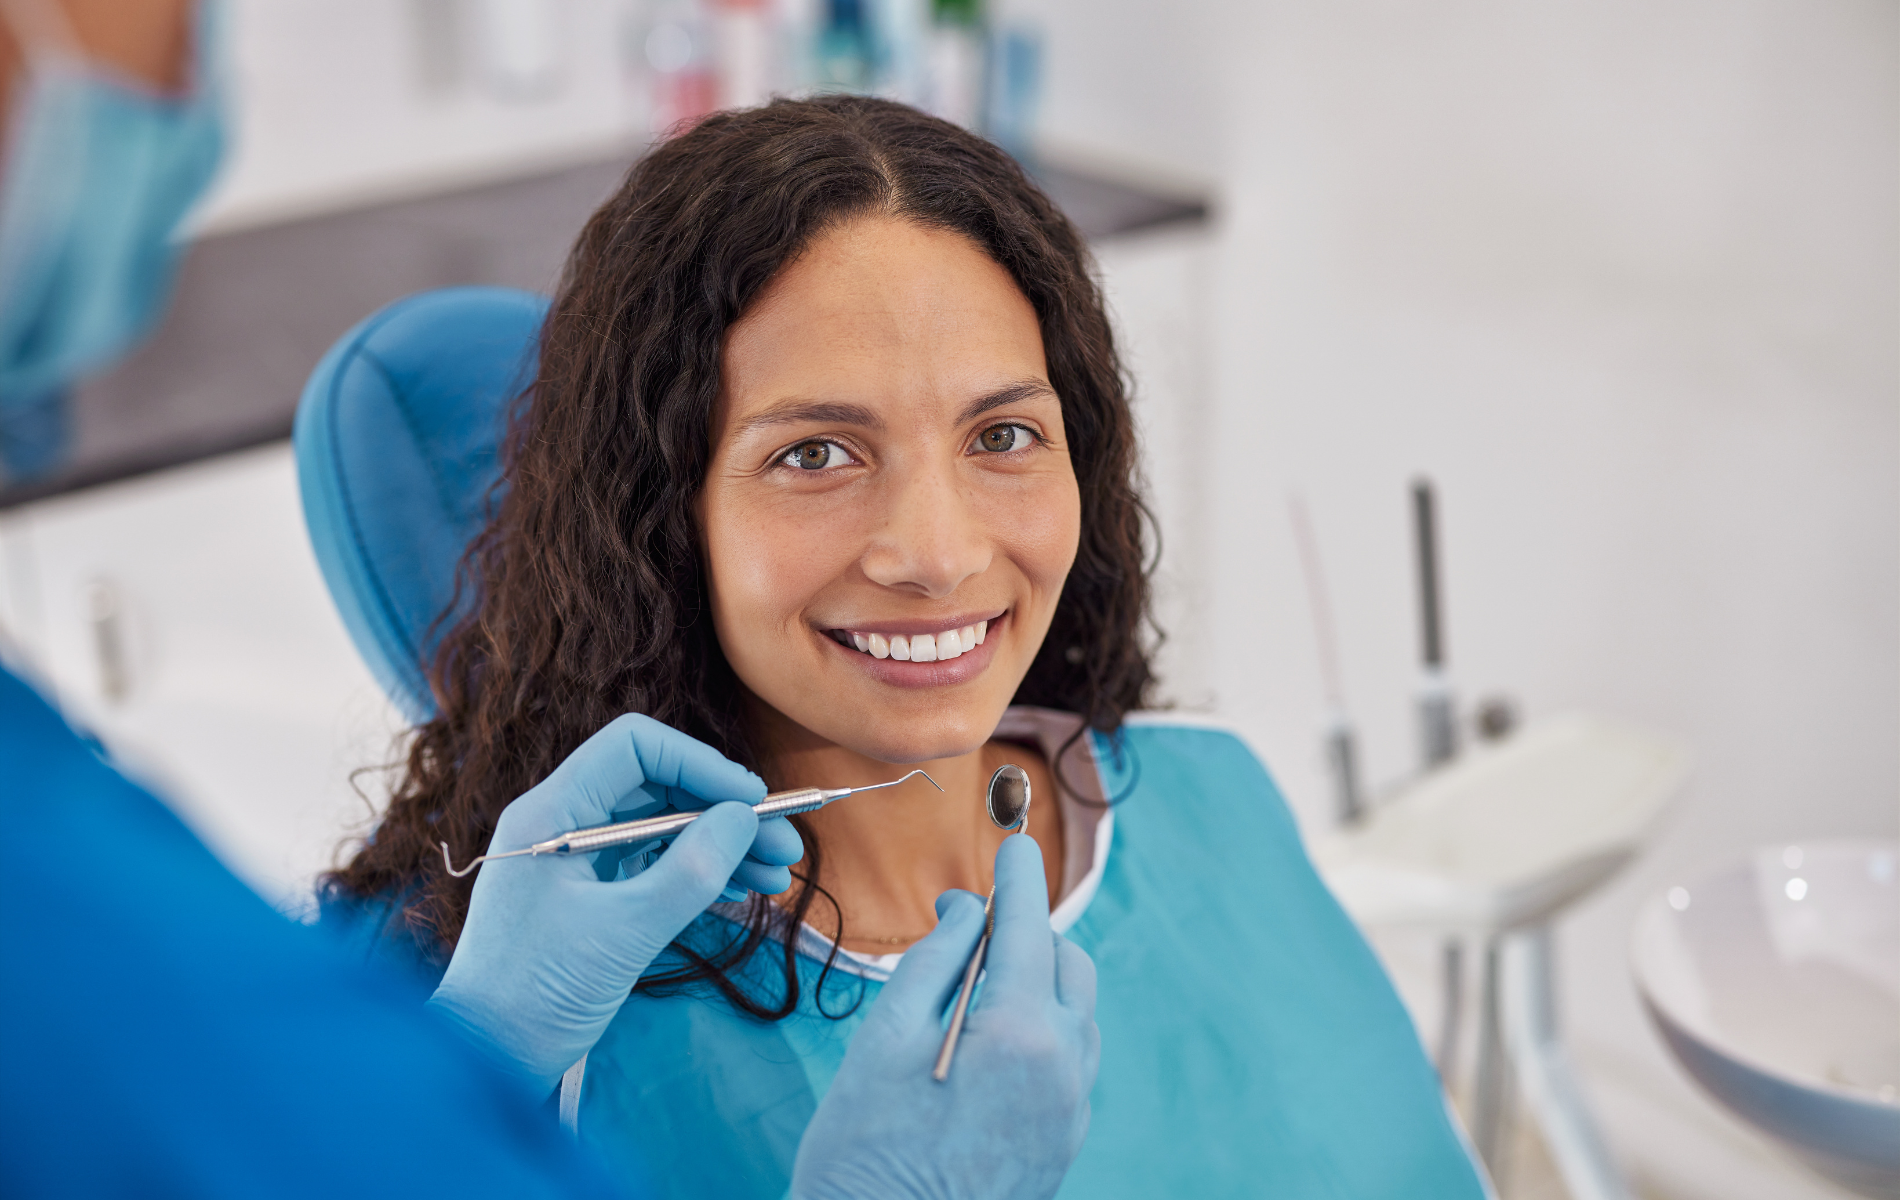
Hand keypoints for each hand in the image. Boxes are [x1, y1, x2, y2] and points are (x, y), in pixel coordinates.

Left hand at [426, 713, 802, 1092]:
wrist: (484, 1060)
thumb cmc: (539, 992)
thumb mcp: (626, 931)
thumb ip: (691, 870)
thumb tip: (744, 817)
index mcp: (554, 810)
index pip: (636, 747)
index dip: (701, 764)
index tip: (753, 802)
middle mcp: (563, 821)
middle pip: (658, 786)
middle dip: (724, 811)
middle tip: (784, 846)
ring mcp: (577, 860)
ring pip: (662, 827)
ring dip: (720, 845)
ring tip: (776, 877)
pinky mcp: (589, 897)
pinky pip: (652, 865)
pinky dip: (698, 873)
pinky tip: (740, 891)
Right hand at [791, 836, 1099, 1199]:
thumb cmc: (865, 1150)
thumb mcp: (884, 1039)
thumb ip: (935, 959)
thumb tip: (968, 909)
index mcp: (1020, 1032)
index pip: (1030, 924)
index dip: (1018, 876)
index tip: (1011, 844)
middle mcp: (1064, 1068)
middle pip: (1068, 964)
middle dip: (1029, 933)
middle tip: (974, 929)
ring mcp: (1072, 1111)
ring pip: (1077, 1013)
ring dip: (1039, 984)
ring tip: (977, 989)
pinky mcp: (1065, 1143)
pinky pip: (1071, 1062)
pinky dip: (1043, 1033)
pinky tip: (990, 1046)